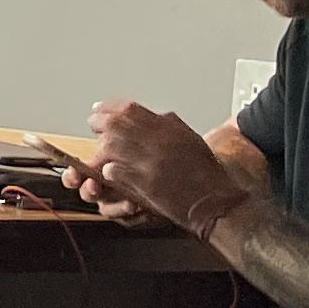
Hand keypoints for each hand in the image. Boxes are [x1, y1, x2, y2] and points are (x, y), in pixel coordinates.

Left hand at [79, 97, 247, 240]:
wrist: (213, 199)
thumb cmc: (205, 172)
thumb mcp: (189, 137)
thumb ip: (167, 124)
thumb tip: (151, 117)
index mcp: (167, 125)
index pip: (128, 108)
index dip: (109, 108)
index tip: (99, 110)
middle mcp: (155, 138)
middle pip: (114, 123)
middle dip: (100, 124)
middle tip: (95, 127)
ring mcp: (148, 159)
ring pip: (109, 146)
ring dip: (103, 149)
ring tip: (102, 154)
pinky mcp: (142, 181)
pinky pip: (112, 171)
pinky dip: (108, 171)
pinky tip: (112, 173)